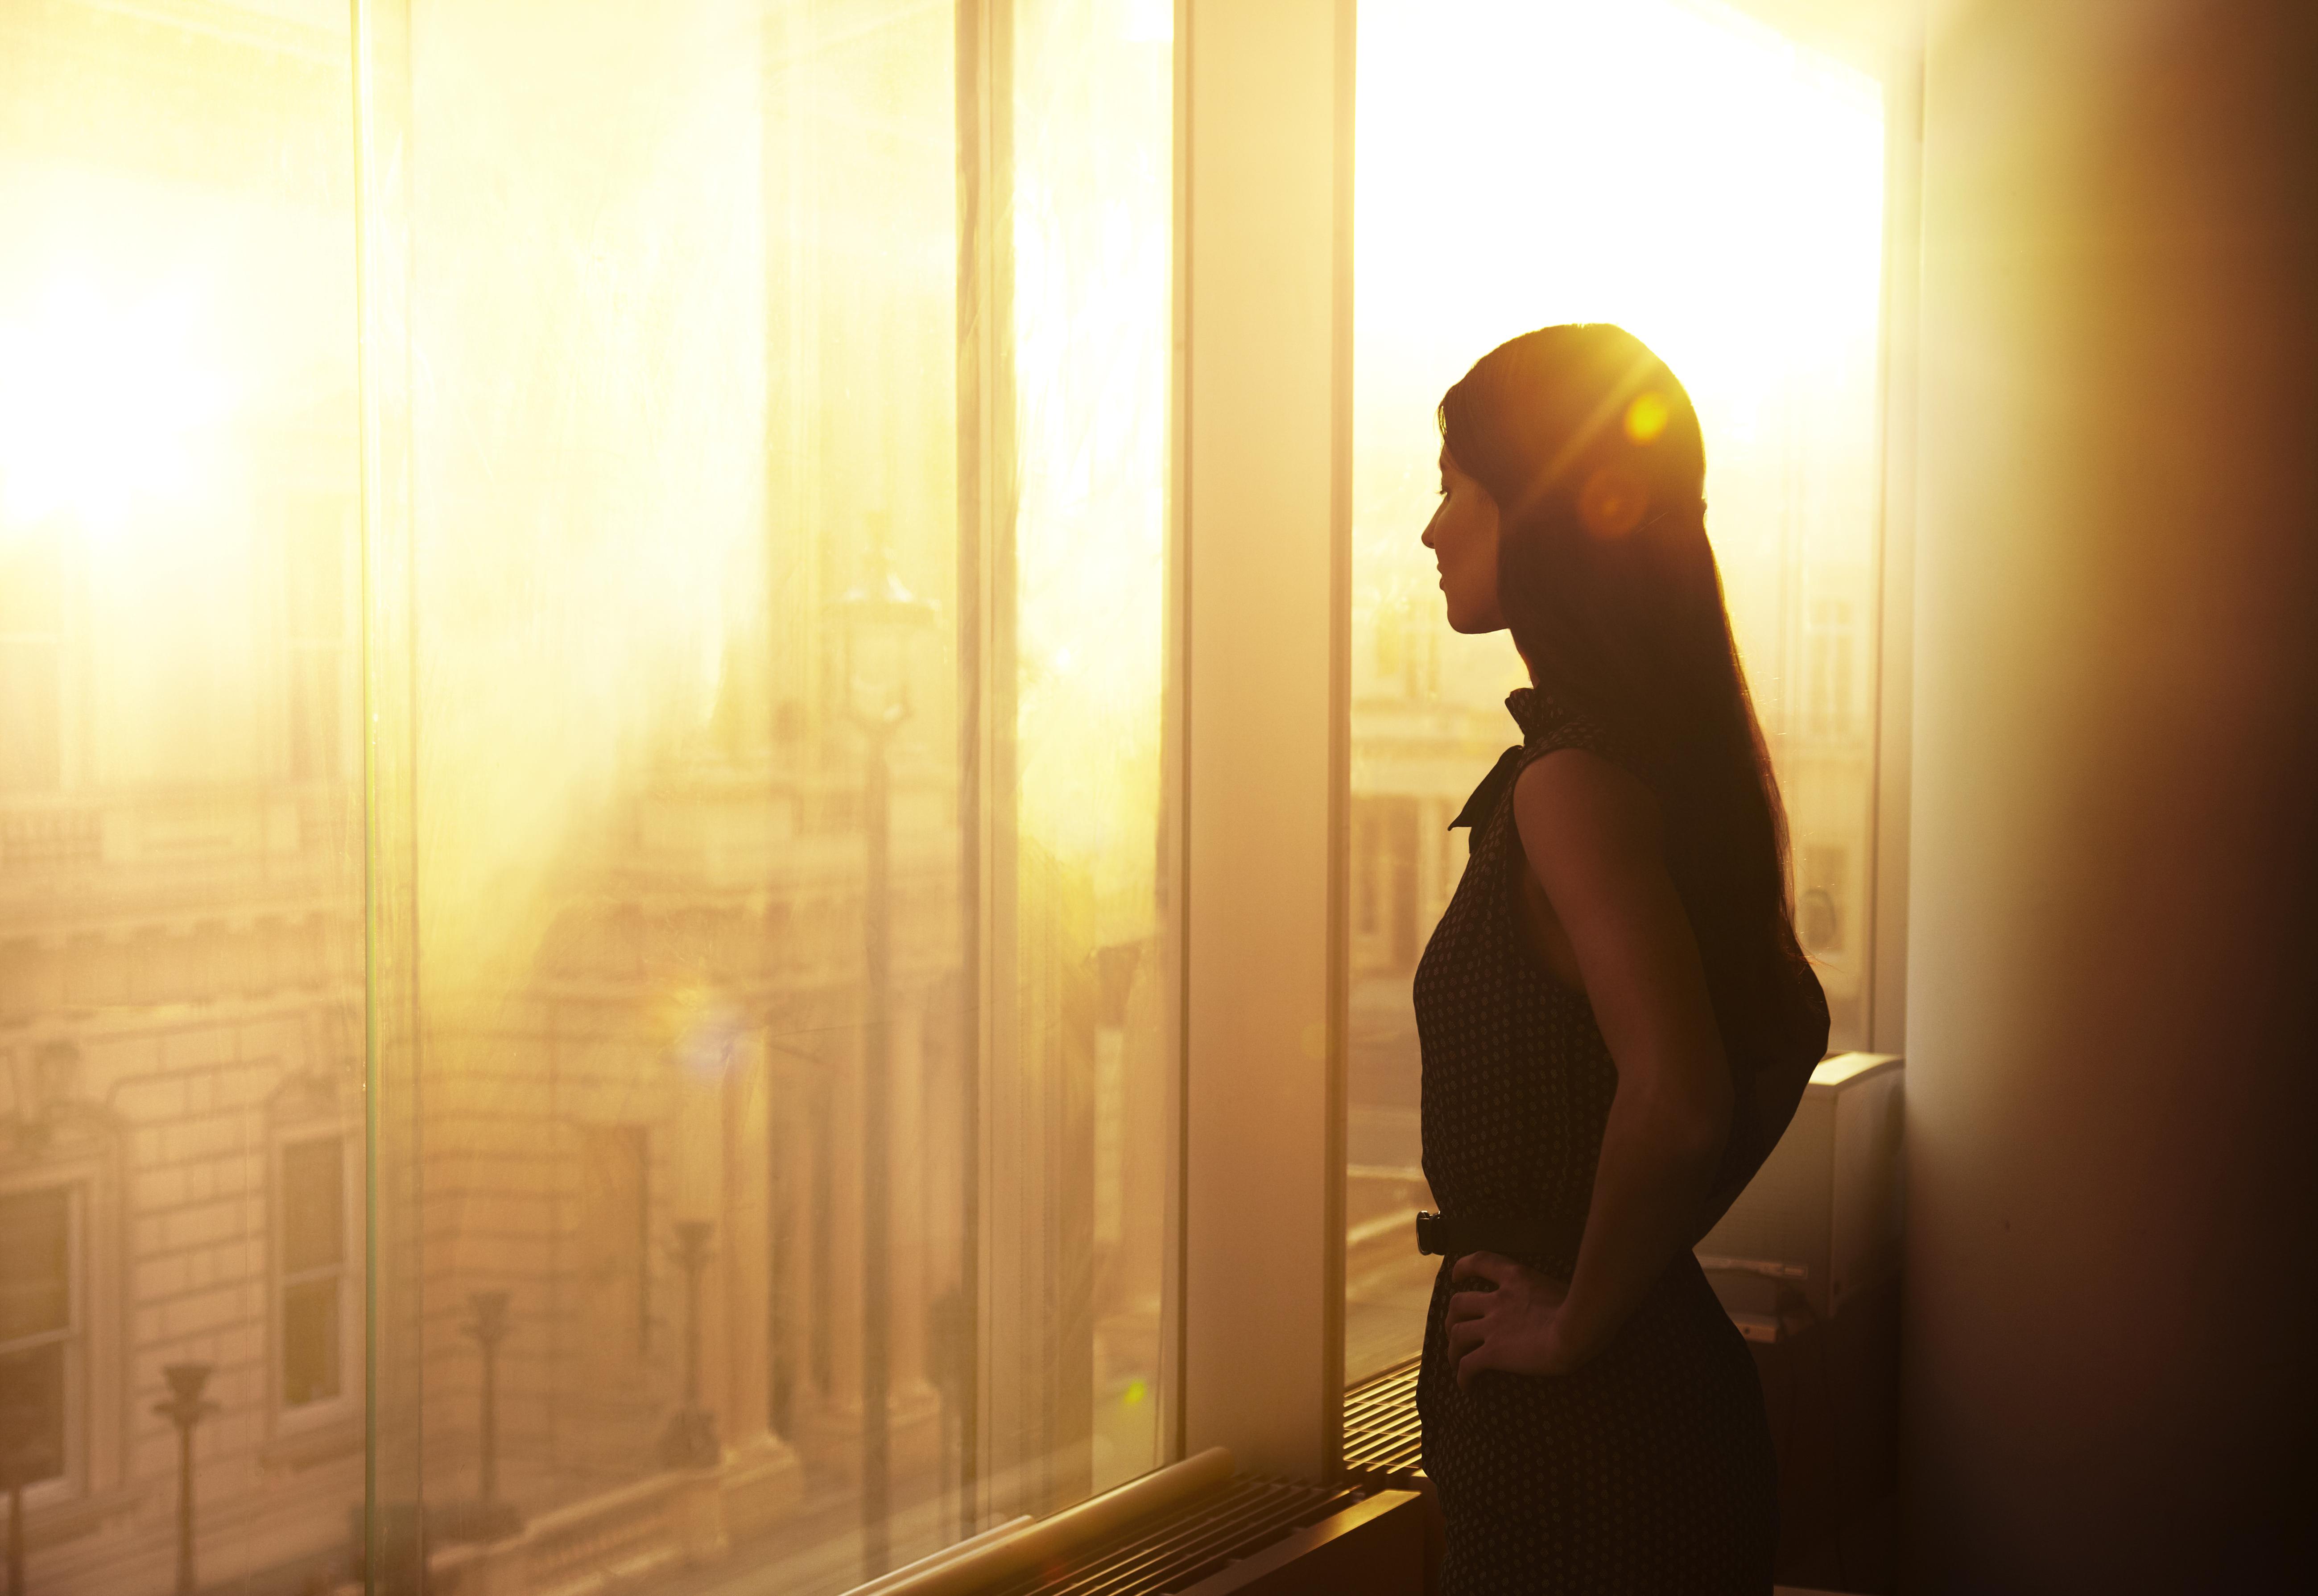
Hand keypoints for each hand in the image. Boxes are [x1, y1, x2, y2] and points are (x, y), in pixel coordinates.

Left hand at [1444, 1252, 1591, 1387]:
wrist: (1578, 1328)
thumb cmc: (1583, 1310)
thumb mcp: (1561, 1288)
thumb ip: (1548, 1294)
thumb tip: (1559, 1304)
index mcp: (1515, 1279)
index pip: (1480, 1262)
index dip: (1463, 1268)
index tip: (1455, 1276)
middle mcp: (1498, 1300)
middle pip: (1459, 1303)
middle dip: (1452, 1317)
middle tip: (1455, 1330)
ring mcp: (1493, 1327)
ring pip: (1457, 1334)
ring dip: (1452, 1349)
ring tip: (1455, 1360)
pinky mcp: (1494, 1353)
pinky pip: (1468, 1366)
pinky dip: (1462, 1377)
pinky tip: (1467, 1387)